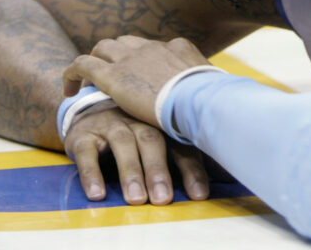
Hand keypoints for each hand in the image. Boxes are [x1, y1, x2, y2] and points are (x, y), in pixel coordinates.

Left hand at [63, 35, 210, 125]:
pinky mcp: (112, 75)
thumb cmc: (213, 99)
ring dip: (95, 62)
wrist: (198, 100)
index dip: (141, 61)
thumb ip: (208, 85)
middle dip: (115, 56)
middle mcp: (152, 47)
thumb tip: (218, 91)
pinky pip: (83, 64)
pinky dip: (72, 73)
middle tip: (111, 77)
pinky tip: (68, 90)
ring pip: (102, 48)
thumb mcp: (215, 86)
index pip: (153, 48)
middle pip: (125, 43)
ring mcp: (130, 58)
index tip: (139, 77)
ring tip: (87, 84)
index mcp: (178, 47)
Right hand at [65, 104, 210, 204]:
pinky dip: (91, 173)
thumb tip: (227, 173)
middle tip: (163, 199)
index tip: (200, 195)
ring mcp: (111, 124)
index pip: (180, 144)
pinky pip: (86, 153)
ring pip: (123, 144)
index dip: (191, 169)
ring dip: (131, 172)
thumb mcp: (160, 134)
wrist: (89, 112)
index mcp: (161, 121)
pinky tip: (97, 194)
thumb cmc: (135, 129)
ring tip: (136, 199)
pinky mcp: (83, 134)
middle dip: (159, 171)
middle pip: (152, 141)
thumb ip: (186, 151)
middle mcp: (138, 118)